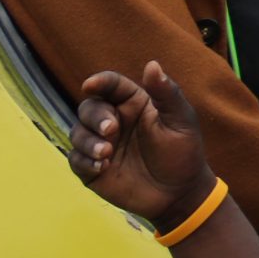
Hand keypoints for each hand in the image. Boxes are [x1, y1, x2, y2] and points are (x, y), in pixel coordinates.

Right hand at [71, 63, 215, 228]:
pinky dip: (84, 161)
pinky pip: (75, 158)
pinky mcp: (90, 168)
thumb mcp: (181, 120)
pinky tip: (102, 167)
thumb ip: (166, 93)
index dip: (99, 82)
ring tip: (107, 155)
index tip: (90, 85)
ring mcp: (100, 144)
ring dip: (88, 141)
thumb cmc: (183, 153)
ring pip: (77, 133)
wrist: (178, 194)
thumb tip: (152, 64)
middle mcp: (112, 121)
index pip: (111, 85)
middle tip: (111, 131)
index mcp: (133, 104)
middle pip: (88, 108)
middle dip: (94, 118)